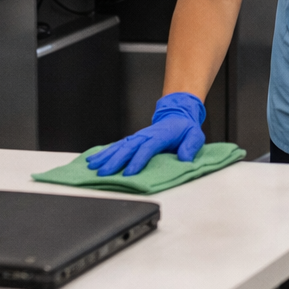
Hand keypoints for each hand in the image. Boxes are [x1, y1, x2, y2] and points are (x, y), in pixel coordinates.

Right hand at [86, 92, 205, 175]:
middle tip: (104, 173)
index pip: (147, 147)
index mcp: (160, 135)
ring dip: (106, 156)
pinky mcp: (133, 140)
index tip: (129, 173)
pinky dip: (105, 152)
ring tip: (93, 166)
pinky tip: (93, 159)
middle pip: (128, 148)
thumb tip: (185, 159)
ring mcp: (137, 137)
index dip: (138, 160)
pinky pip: (117, 146)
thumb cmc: (185, 128)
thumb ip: (190, 146)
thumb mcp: (195, 135)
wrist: (177, 116)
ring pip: (119, 146)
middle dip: (115, 161)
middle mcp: (145, 135)